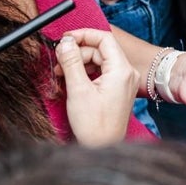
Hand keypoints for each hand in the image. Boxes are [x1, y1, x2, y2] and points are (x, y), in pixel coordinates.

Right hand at [56, 30, 137, 145]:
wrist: (103, 149)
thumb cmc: (94, 125)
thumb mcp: (78, 90)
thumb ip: (71, 62)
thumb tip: (65, 42)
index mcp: (122, 70)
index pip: (104, 39)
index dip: (83, 35)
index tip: (65, 39)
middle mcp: (127, 73)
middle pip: (100, 50)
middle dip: (77, 52)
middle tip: (58, 61)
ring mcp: (124, 82)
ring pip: (99, 61)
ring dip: (79, 63)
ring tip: (61, 73)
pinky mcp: (118, 90)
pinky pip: (101, 73)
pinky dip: (86, 73)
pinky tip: (71, 80)